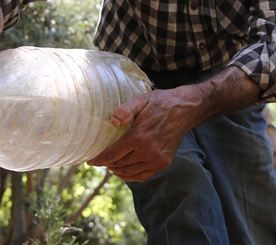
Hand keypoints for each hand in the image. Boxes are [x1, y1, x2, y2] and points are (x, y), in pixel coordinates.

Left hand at [87, 87, 201, 181]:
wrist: (184, 110)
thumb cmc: (160, 103)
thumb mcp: (141, 100)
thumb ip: (125, 110)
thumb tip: (113, 121)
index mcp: (139, 136)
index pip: (113, 154)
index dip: (100, 159)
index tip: (90, 161)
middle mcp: (148, 151)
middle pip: (120, 164)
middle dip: (107, 164)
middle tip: (100, 161)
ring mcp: (157, 159)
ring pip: (130, 172)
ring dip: (118, 171)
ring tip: (111, 165)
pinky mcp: (163, 163)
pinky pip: (143, 176)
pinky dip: (131, 176)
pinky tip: (124, 171)